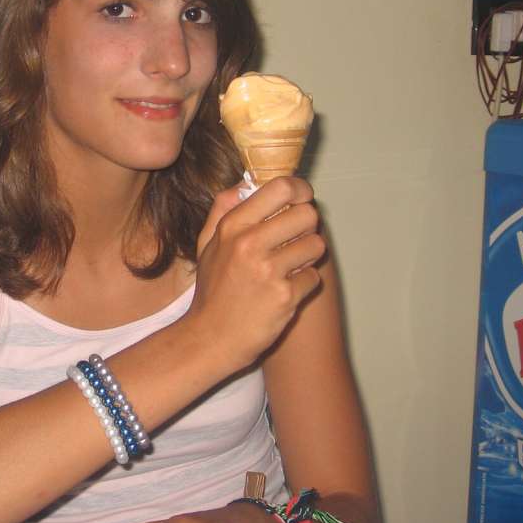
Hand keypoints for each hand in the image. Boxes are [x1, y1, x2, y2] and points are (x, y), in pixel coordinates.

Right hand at [189, 176, 324, 369]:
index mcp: (232, 226)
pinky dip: (304, 285)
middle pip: (307, 214)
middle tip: (296, 239)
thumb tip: (243, 184)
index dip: (300, 189)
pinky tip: (286, 291)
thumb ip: (222, 210)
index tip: (301, 198)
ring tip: (291, 266)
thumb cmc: (212, 291)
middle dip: (307, 226)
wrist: (210, 339)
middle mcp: (250, 243)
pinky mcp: (285, 296)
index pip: (280, 187)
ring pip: (316, 244)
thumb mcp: (206, 245)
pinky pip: (314, 277)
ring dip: (309, 256)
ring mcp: (268, 270)